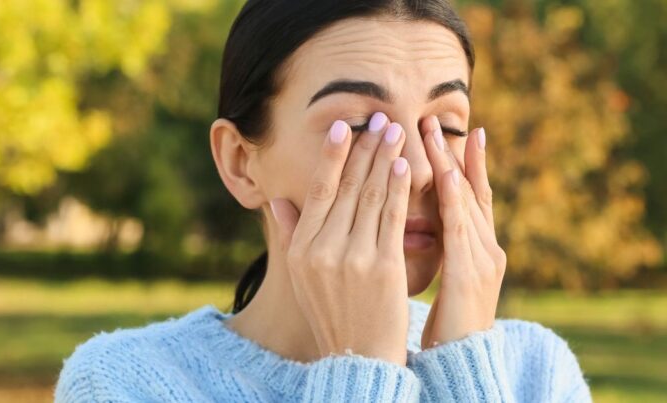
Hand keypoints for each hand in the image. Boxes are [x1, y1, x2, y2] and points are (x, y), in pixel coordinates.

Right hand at [270, 113, 410, 365]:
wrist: (358, 356)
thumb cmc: (332, 311)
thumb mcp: (301, 276)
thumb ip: (290, 235)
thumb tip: (277, 200)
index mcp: (302, 248)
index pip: (319, 191)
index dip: (333, 156)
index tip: (344, 127)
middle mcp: (323, 249)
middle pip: (348, 187)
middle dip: (365, 148)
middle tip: (379, 117)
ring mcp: (354, 257)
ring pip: (372, 196)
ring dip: (385, 159)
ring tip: (397, 131)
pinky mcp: (384, 266)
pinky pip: (393, 218)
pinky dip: (400, 189)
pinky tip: (405, 166)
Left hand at [419, 116, 506, 348]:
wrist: (463, 363)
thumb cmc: (448, 324)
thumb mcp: (446, 279)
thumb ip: (440, 250)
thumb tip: (419, 224)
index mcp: (477, 249)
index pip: (469, 197)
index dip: (461, 164)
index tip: (449, 132)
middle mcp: (486, 248)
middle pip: (469, 190)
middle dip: (451, 153)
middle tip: (432, 118)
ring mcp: (483, 259)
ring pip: (465, 201)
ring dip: (449, 164)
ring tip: (433, 132)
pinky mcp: (472, 274)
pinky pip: (460, 230)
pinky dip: (454, 199)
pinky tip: (443, 175)